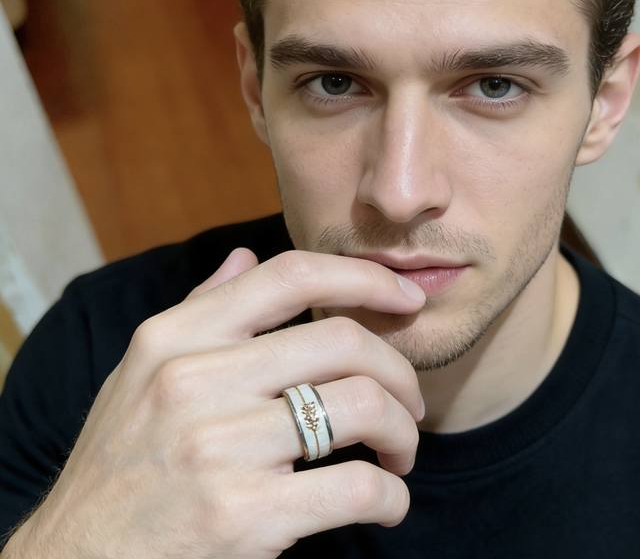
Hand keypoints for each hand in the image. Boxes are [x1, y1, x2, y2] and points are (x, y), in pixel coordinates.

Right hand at [16, 248, 425, 558]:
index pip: (289, 276)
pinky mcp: (243, 516)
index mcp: (174, 337)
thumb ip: (199, 307)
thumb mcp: (141, 371)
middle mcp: (193, 380)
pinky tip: (385, 500)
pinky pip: (356, 488)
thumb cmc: (120, 461)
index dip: (363, 278)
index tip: (405, 297)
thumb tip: (245, 257)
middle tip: (408, 401)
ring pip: (361, 406)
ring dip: (402, 431)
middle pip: (343, 342)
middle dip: (399, 370)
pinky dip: (391, 496)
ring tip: (398, 451)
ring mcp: (218, 447)